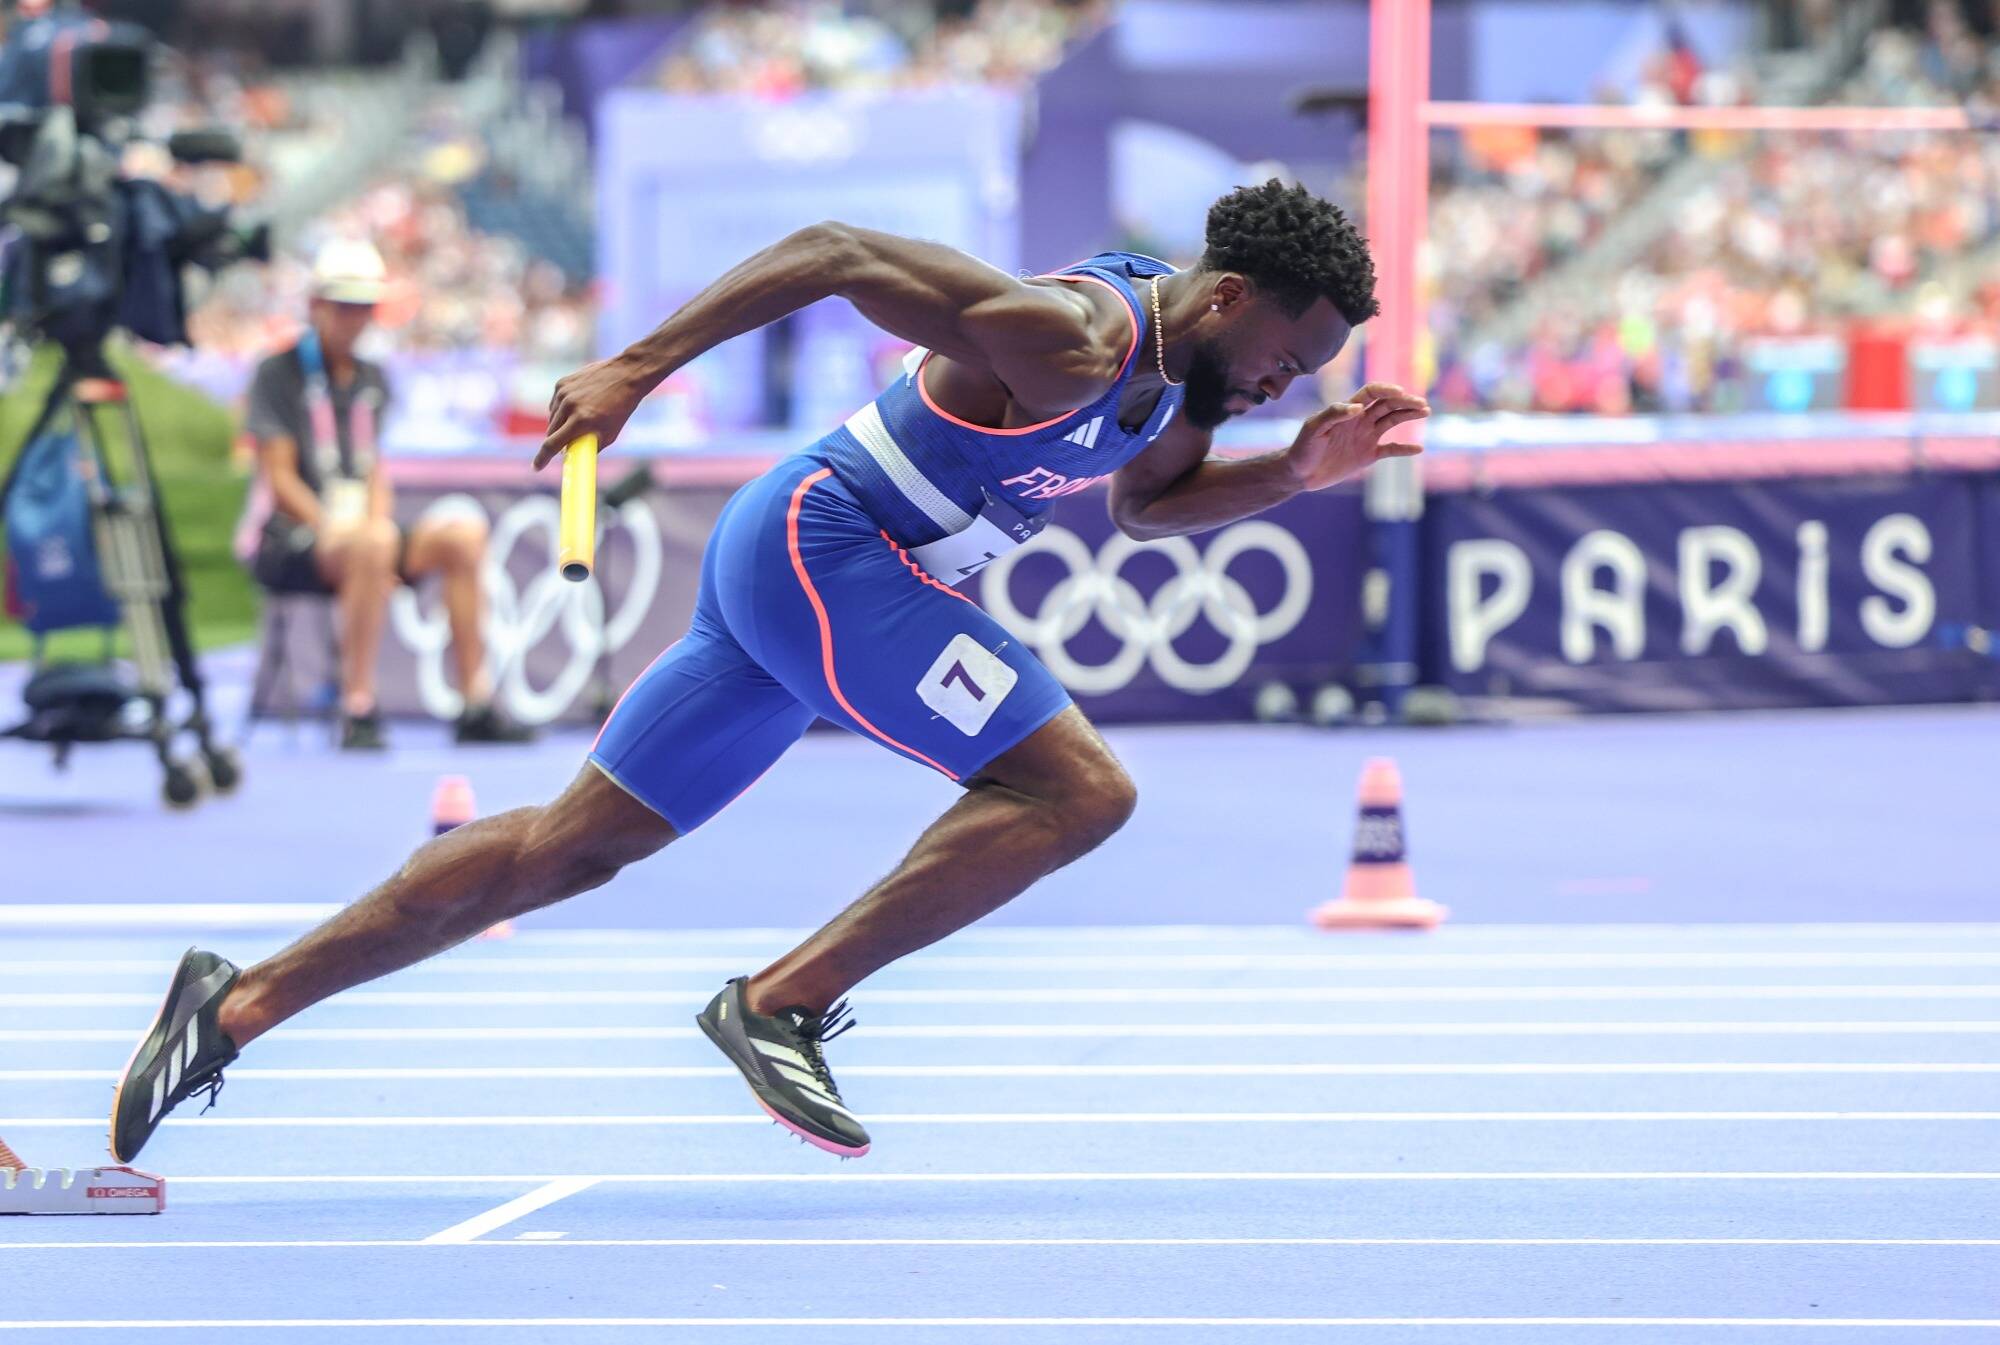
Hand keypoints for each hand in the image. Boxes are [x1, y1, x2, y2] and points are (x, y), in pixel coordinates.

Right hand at [536, 356, 651, 469]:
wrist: (625, 375)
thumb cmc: (621, 408)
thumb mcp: (610, 434)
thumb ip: (590, 446)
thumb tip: (574, 457)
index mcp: (581, 421)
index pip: (552, 444)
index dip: (542, 458)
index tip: (536, 468)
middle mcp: (569, 406)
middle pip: (551, 432)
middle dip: (556, 440)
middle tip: (569, 442)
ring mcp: (564, 393)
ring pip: (552, 418)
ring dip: (560, 424)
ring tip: (579, 419)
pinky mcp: (562, 383)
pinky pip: (555, 403)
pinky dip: (561, 409)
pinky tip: (577, 406)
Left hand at [1281, 382, 1428, 491]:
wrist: (1298, 473)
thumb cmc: (1302, 448)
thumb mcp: (1313, 428)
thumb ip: (1333, 414)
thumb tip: (1357, 408)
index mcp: (1347, 410)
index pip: (1371, 393)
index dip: (1386, 389)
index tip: (1400, 392)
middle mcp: (1360, 420)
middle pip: (1387, 404)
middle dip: (1405, 401)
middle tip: (1422, 404)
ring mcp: (1365, 437)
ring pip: (1392, 421)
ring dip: (1408, 415)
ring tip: (1425, 411)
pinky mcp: (1367, 455)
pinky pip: (1390, 449)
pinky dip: (1404, 449)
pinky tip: (1418, 448)